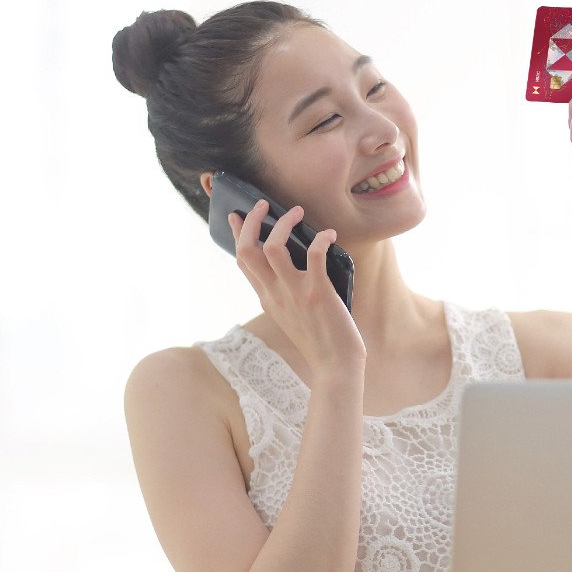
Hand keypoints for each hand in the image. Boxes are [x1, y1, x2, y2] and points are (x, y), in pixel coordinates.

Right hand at [229, 201, 365, 377]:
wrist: (335, 366)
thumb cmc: (320, 339)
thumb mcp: (291, 315)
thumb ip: (284, 292)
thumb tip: (293, 264)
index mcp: (267, 298)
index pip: (242, 261)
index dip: (237, 235)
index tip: (236, 216)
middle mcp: (275, 293)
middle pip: (247, 250)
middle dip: (252, 221)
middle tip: (264, 205)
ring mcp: (294, 292)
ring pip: (273, 248)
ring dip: (284, 223)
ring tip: (297, 212)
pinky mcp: (318, 292)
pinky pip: (314, 255)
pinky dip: (321, 239)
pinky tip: (329, 234)